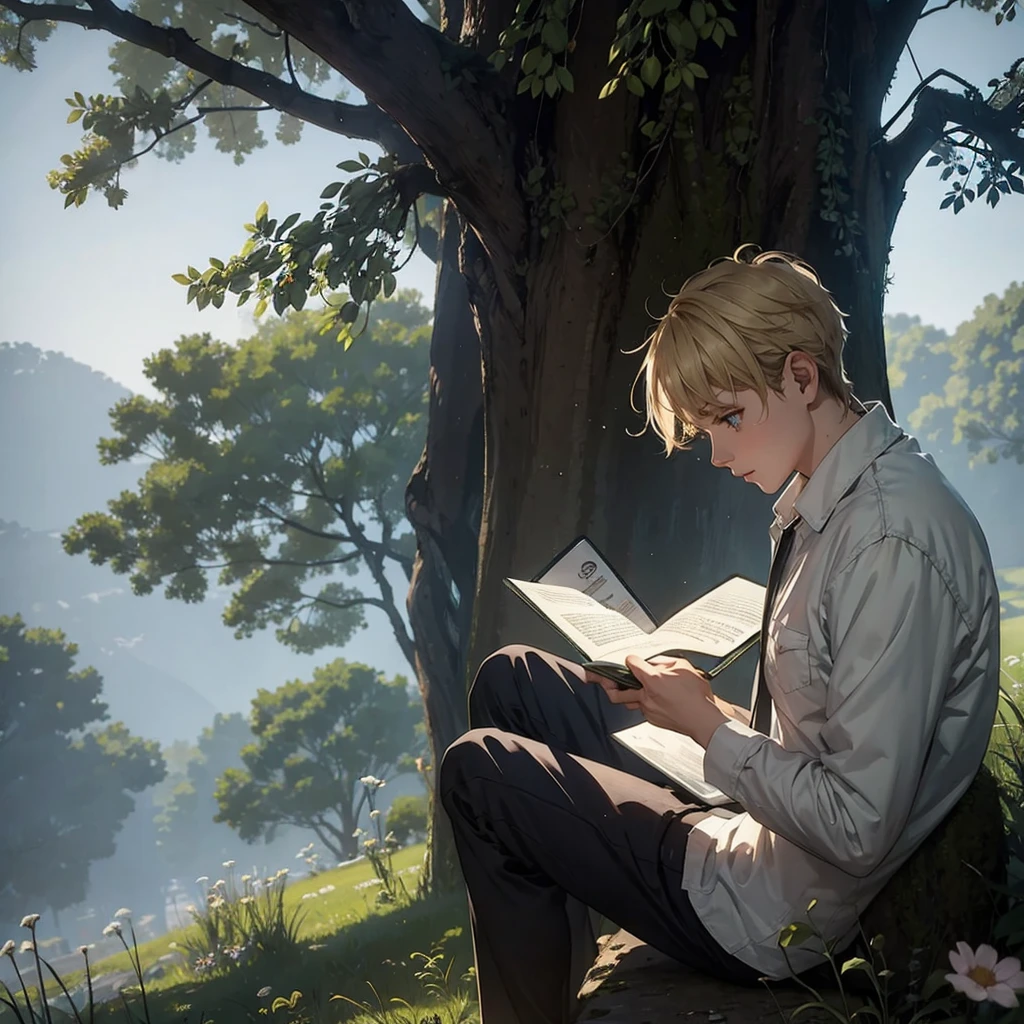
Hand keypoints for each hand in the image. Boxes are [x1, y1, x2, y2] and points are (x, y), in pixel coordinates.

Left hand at [582, 654, 727, 746]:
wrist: (704, 720)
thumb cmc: (697, 695)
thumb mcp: (683, 668)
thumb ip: (666, 663)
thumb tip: (655, 663)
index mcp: (652, 680)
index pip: (632, 665)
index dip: (629, 660)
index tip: (630, 659)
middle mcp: (645, 696)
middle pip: (616, 691)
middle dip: (606, 684)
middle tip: (599, 679)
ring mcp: (648, 710)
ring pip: (627, 702)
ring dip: (623, 694)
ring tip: (619, 688)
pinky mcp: (653, 719)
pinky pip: (641, 709)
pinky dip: (641, 702)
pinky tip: (648, 698)